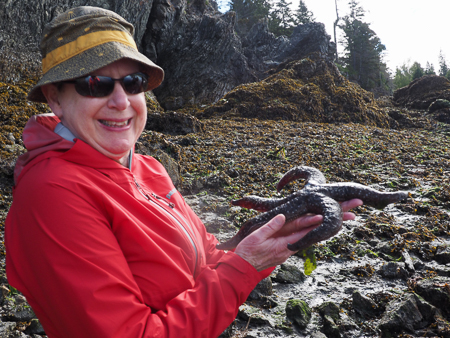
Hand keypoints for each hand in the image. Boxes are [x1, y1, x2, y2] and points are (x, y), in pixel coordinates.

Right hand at [234, 199, 362, 271]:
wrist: (244, 268)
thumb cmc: (248, 252)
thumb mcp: (256, 238)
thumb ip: (271, 227)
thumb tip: (283, 216)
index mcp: (284, 243)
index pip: (304, 230)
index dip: (317, 221)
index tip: (331, 214)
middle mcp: (292, 246)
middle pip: (316, 232)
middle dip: (335, 222)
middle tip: (353, 213)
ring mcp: (291, 248)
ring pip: (314, 235)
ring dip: (330, 226)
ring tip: (347, 216)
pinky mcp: (288, 248)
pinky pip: (306, 238)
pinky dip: (317, 231)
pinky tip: (326, 226)